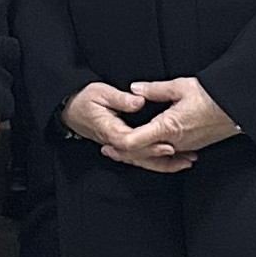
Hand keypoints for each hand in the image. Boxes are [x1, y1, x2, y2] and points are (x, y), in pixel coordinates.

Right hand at [58, 80, 179, 170]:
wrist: (70, 109)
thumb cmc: (85, 99)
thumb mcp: (101, 92)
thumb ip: (121, 99)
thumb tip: (139, 101)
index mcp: (109, 130)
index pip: (132, 143)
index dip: (151, 146)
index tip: (168, 145)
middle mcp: (114, 142)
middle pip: (140, 157)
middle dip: (163, 159)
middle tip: (185, 158)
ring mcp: (117, 147)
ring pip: (141, 161)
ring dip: (163, 164)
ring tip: (185, 162)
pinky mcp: (121, 147)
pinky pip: (139, 158)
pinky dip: (155, 161)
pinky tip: (170, 160)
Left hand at [117, 76, 244, 169]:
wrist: (237, 108)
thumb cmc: (211, 96)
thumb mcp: (180, 86)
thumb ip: (154, 90)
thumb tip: (134, 89)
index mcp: (167, 127)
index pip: (135, 143)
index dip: (119, 144)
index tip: (108, 140)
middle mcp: (174, 142)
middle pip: (142, 156)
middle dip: (124, 155)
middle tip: (108, 150)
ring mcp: (184, 148)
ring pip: (155, 159)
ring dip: (138, 157)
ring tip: (122, 152)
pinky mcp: (191, 147)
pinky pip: (168, 158)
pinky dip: (154, 157)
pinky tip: (148, 153)